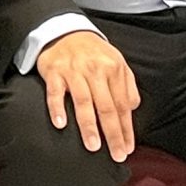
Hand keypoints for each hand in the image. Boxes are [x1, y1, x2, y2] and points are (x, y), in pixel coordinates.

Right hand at [35, 30, 139, 160]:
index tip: (127, 148)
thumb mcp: (116, 62)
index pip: (123, 105)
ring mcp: (73, 71)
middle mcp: (95, 70)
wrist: (64, 30)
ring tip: (93, 146)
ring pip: (83, 101)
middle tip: (116, 154)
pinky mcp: (54, 71)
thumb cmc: (92, 52)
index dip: (126, 129)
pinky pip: (55, 92)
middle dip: (112, 133)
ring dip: (89, 126)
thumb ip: (127, 85)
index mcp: (113, 70)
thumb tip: (131, 109)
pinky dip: (57, 108)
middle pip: (106, 107)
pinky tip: (61, 124)